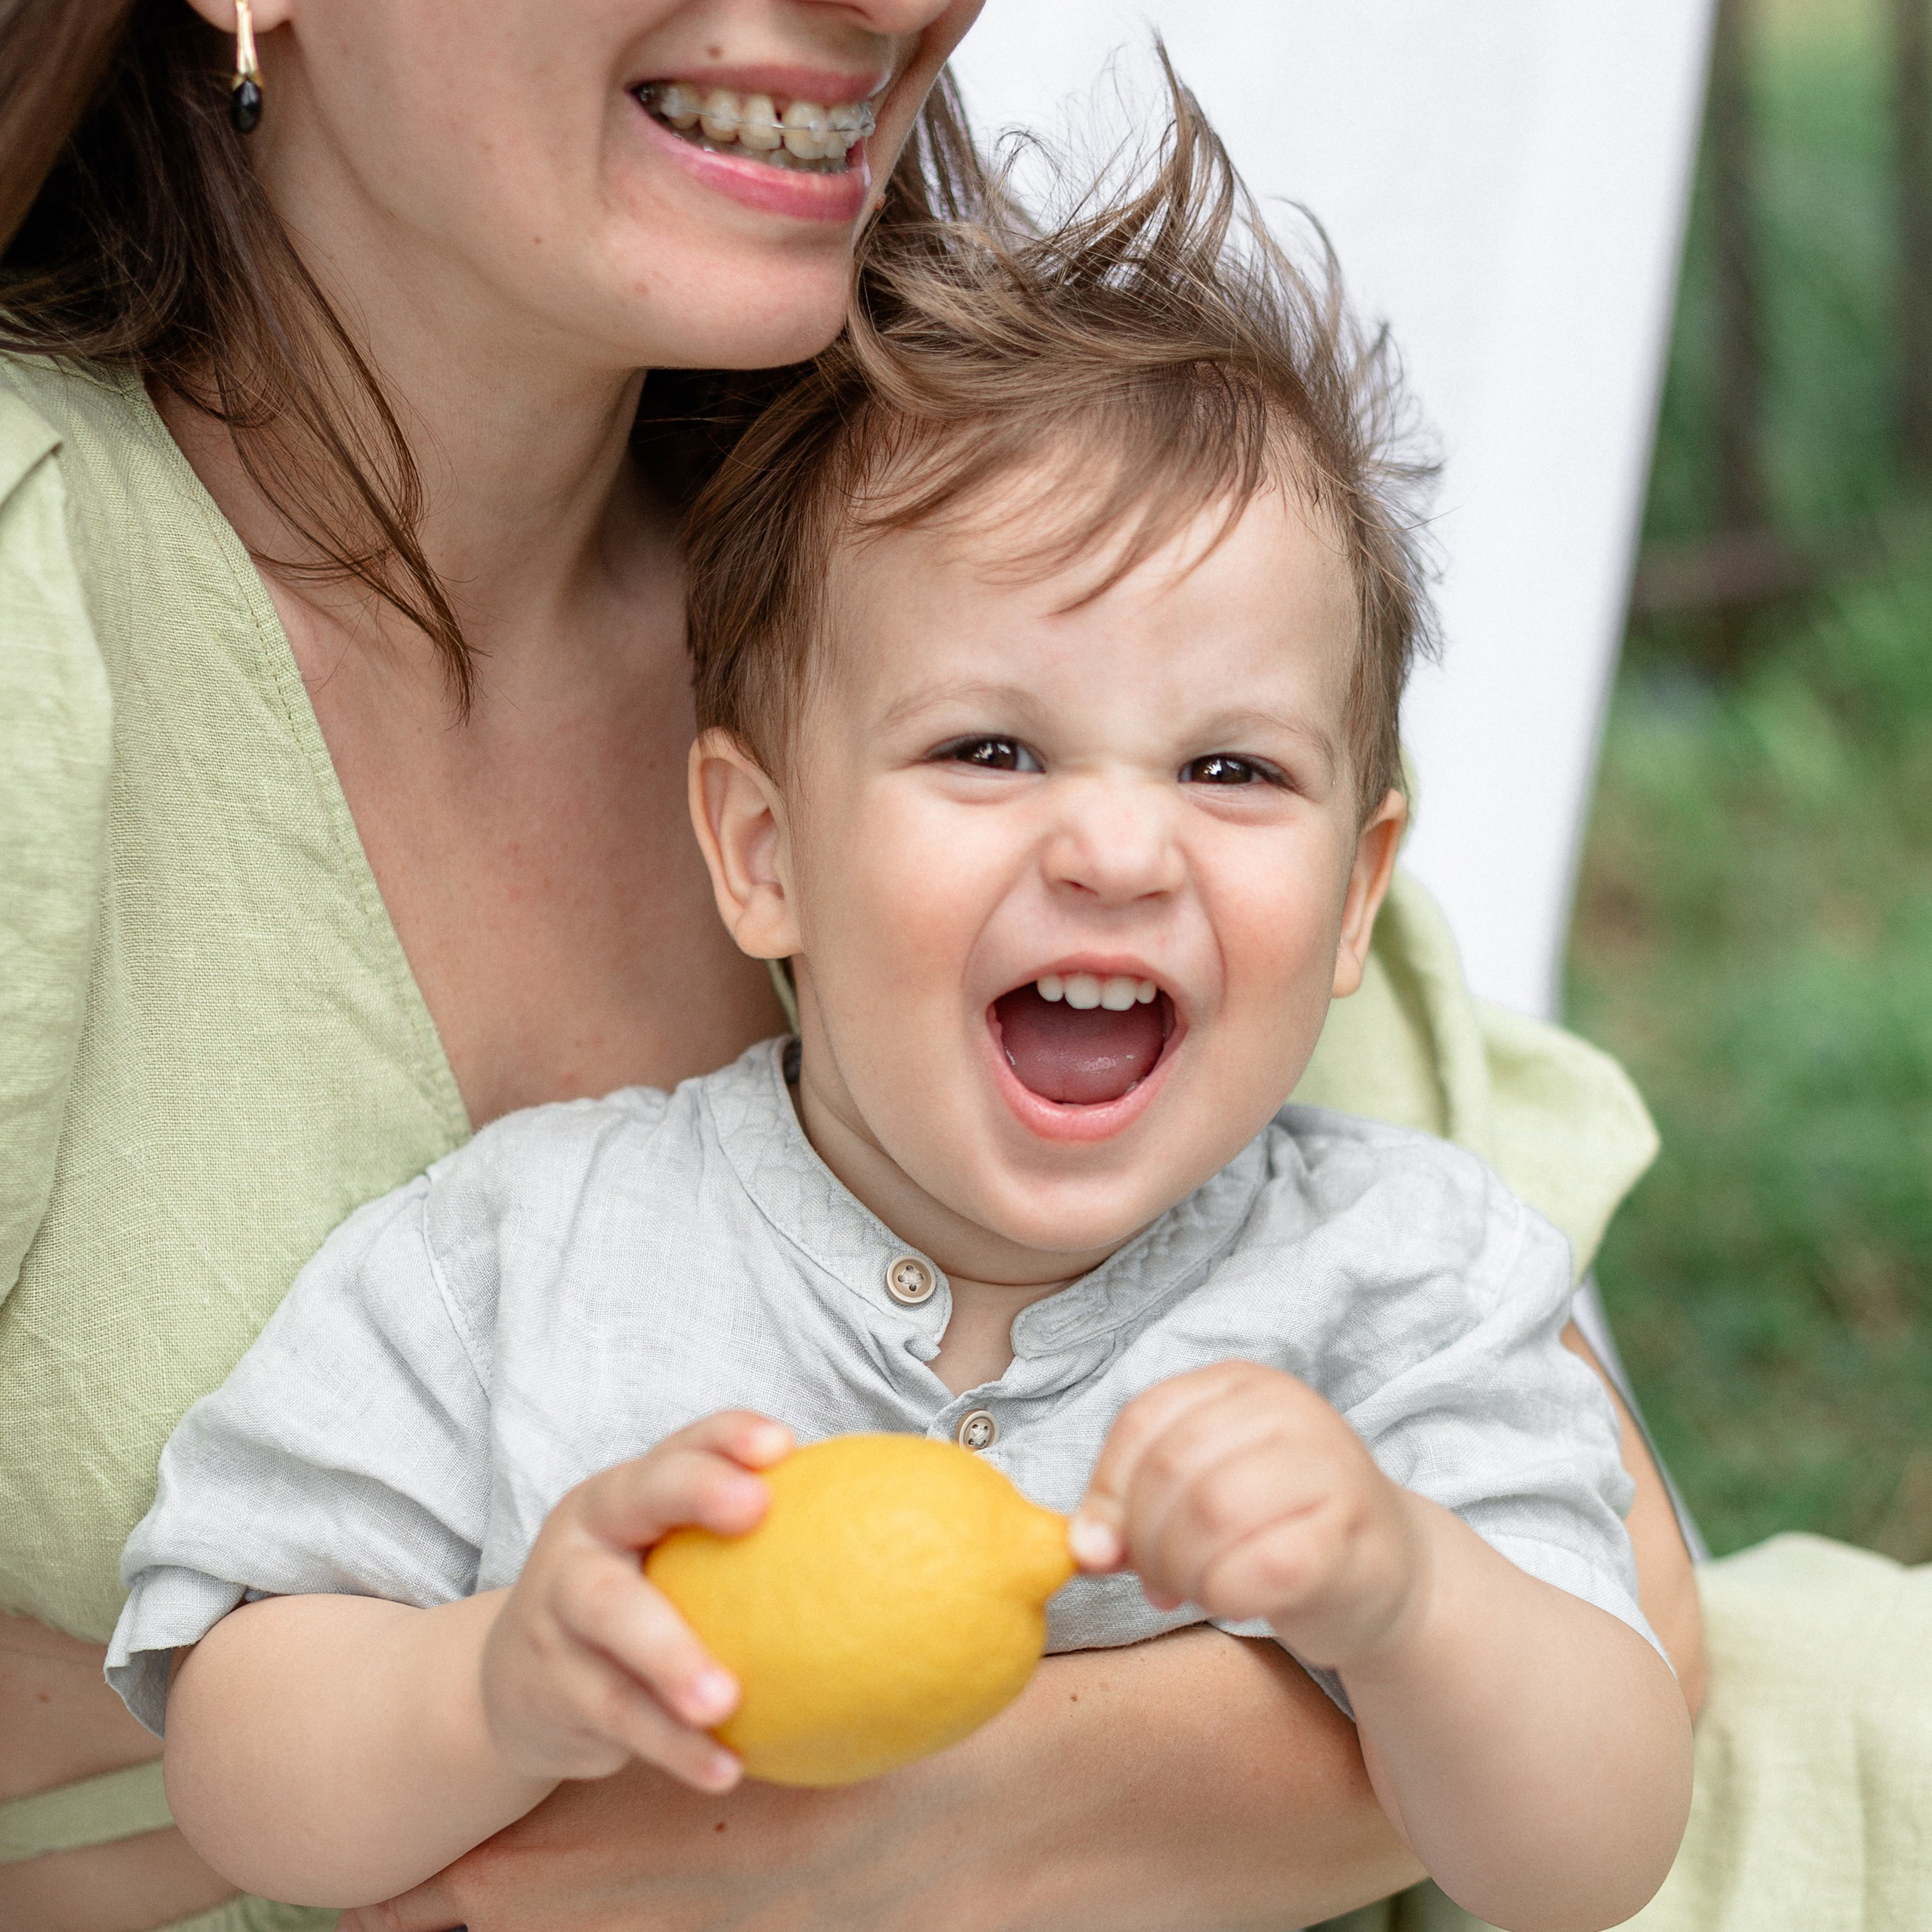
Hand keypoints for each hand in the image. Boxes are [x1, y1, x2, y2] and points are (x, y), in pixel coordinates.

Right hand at [481, 1410, 791, 1792]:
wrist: (510, 1687)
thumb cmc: (634, 1606)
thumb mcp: (669, 1564)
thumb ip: (749, 1552)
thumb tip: (890, 1549)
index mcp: (627, 1493)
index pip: (680, 1446)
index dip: (727, 1436)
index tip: (784, 1444)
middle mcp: (586, 1534)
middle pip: (634, 1496)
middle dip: (694, 1491)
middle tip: (754, 1510)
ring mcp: (556, 1606)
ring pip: (610, 1616)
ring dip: (671, 1654)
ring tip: (726, 1699)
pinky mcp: (550, 1684)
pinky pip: (616, 1713)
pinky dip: (673, 1745)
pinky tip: (726, 1768)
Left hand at [1069, 1361, 1426, 1670]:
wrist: (1386, 1574)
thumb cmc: (1274, 1529)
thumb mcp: (1196, 1496)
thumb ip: (1134, 1508)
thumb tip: (1083, 1547)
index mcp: (1241, 1385)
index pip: (1142, 1419)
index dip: (1107, 1490)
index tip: (1100, 1547)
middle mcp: (1289, 1409)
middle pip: (1173, 1467)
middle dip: (1146, 1540)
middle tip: (1155, 1580)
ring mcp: (1329, 1466)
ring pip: (1212, 1512)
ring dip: (1182, 1570)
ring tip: (1191, 1589)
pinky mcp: (1353, 1534)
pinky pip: (1263, 1567)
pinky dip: (1226, 1595)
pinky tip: (1232, 1601)